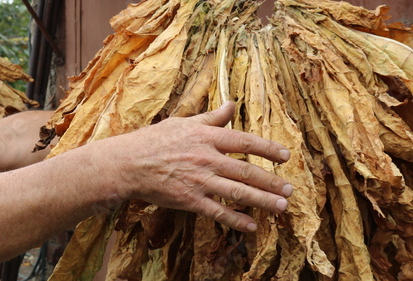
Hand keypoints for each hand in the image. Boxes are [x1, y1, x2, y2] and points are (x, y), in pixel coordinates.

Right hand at [90, 101, 292, 231]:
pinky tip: (251, 226)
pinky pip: (217, 212)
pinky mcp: (189, 200)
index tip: (286, 156)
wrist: (129, 163)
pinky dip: (235, 220)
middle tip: (290, 190)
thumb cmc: (154, 140)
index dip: (268, 149)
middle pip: (246, 171)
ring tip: (281, 207)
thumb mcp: (183, 122)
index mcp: (206, 137)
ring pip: (237, 192)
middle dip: (271, 181)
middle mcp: (206, 158)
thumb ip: (211, 117)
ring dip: (262, 201)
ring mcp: (198, 181)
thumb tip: (232, 104)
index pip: (244, 142)